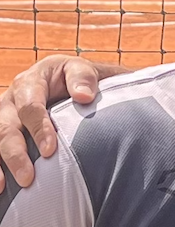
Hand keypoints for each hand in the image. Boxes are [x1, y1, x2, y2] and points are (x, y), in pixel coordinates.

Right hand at [0, 55, 127, 190]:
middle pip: (6, 129)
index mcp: (29, 83)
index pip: (30, 108)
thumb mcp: (79, 69)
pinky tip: (0, 187)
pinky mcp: (3, 133)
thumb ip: (82, 78)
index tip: (50, 150)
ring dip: (0, 165)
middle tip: (28, 178)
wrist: (65, 80)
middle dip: (15, 155)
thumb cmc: (72, 77)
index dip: (38, 129)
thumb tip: (84, 96)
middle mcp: (10, 102)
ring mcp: (4, 118)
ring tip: (3, 187)